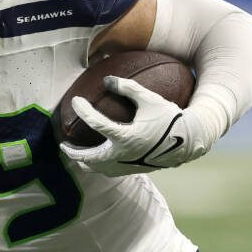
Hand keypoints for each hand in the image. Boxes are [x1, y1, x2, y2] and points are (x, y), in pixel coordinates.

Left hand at [59, 76, 210, 175]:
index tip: (76, 101)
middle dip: (73, 152)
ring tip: (76, 153)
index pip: (96, 124)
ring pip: (97, 169)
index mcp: (126, 137)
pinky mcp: (132, 170)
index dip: (83, 110)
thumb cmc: (169, 117)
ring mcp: (127, 165)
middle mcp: (124, 155)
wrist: (189, 142)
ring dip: (84, 161)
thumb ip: (129, 88)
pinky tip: (96, 158)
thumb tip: (108, 79)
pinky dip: (98, 165)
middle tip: (63, 144)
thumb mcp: (150, 99)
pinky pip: (109, 171)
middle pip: (89, 158)